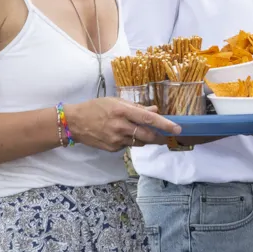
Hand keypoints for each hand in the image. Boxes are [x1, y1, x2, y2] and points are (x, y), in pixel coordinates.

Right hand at [64, 98, 181, 151]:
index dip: (165, 124)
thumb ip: (137, 107)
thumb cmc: (96, 107)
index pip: (149, 119)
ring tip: (141, 131)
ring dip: (146, 138)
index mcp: (122, 111)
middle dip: (160, 137)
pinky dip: (131, 140)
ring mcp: (117, 140)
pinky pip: (129, 145)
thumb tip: (155, 111)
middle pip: (148, 135)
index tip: (177, 128)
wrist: (75, 123)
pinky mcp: (113, 149)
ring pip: (140, 142)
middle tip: (167, 135)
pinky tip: (123, 134)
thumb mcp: (116, 102)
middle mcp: (121, 127)